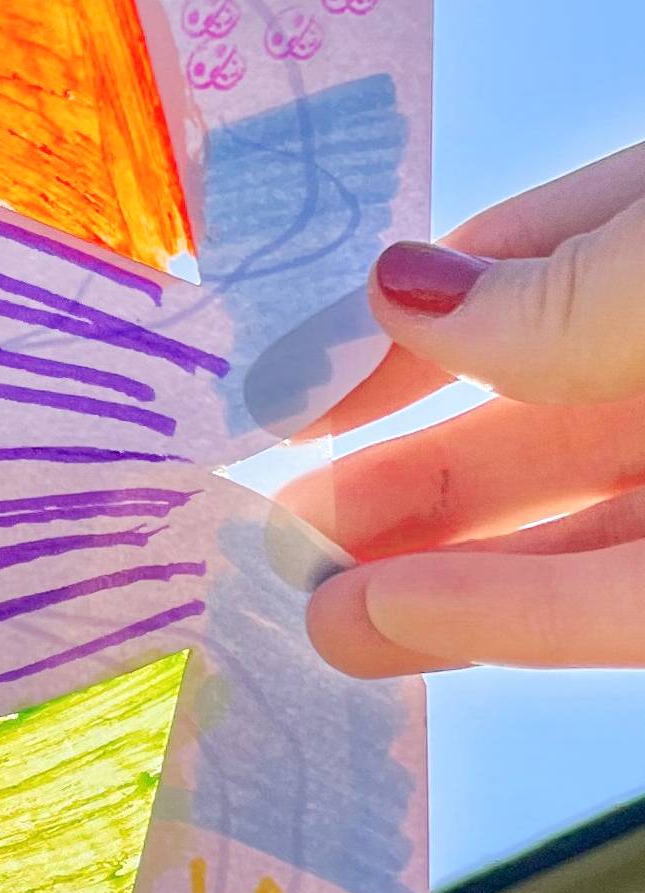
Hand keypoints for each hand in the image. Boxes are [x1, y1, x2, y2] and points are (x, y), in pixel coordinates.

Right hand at [279, 140, 644, 675]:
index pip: (523, 272)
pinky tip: (390, 620)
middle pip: (536, 425)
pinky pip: (624, 612)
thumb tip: (393, 289)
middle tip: (281, 525)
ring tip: (311, 610)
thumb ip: (554, 285)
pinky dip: (504, 618)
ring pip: (571, 535)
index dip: (397, 336)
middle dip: (397, 479)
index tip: (288, 392)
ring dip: (429, 576)